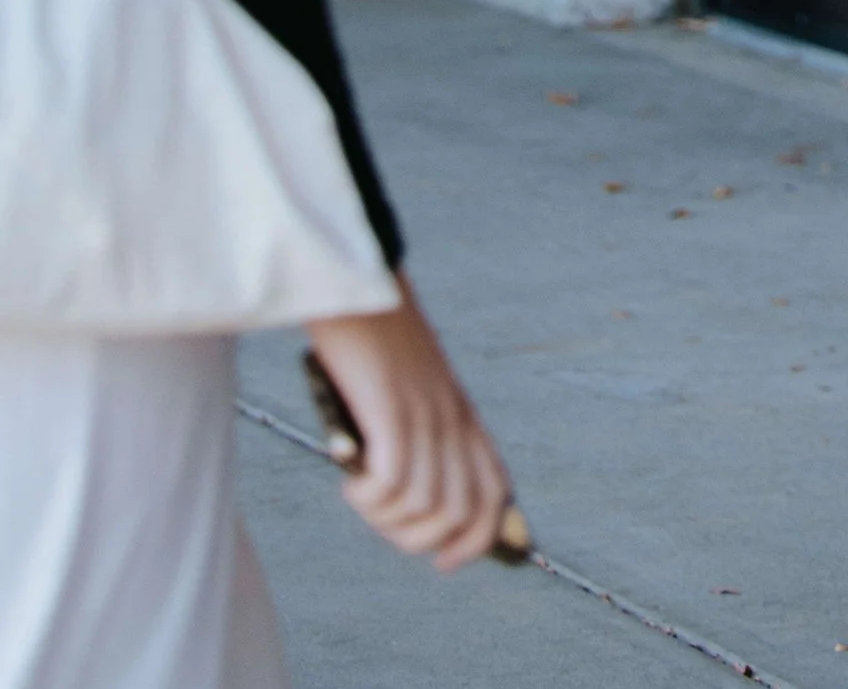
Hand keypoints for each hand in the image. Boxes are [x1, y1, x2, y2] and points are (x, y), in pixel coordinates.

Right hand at [306, 280, 511, 570]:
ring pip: (426, 507)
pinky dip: (367, 498)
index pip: (496, 493)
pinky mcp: (393, 410)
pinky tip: (349, 480)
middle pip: (462, 513)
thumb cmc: (375, 344)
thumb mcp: (412, 393)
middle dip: (421, 541)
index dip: (478, 539)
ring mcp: (427, 415)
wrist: (362, 287)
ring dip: (385, 521)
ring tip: (361, 496)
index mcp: (465, 416)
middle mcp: (454, 420)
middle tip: (383, 522)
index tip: (444, 562)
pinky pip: (392, 484)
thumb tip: (405, 494)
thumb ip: (419, 435)